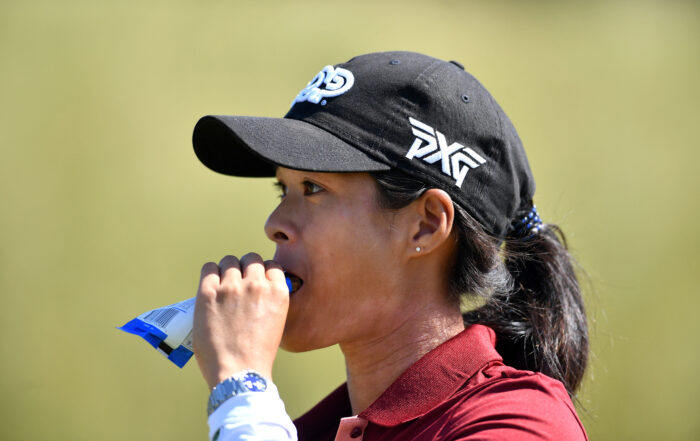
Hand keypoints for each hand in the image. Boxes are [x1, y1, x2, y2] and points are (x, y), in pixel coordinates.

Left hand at [193, 253, 288, 389]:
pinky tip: (210, 284)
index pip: (272, 265)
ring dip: (227, 269)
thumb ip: (269, 302)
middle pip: (251, 259)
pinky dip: (210, 273)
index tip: (256, 280)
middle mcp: (256, 284)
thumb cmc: (257, 354)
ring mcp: (232, 287)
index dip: (263, 272)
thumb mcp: (276, 322)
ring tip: (222, 284)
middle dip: (245, 268)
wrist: (239, 372)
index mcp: (277, 292)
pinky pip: (209, 268)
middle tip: (238, 282)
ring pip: (229, 261)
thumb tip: (257, 293)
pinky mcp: (209, 292)